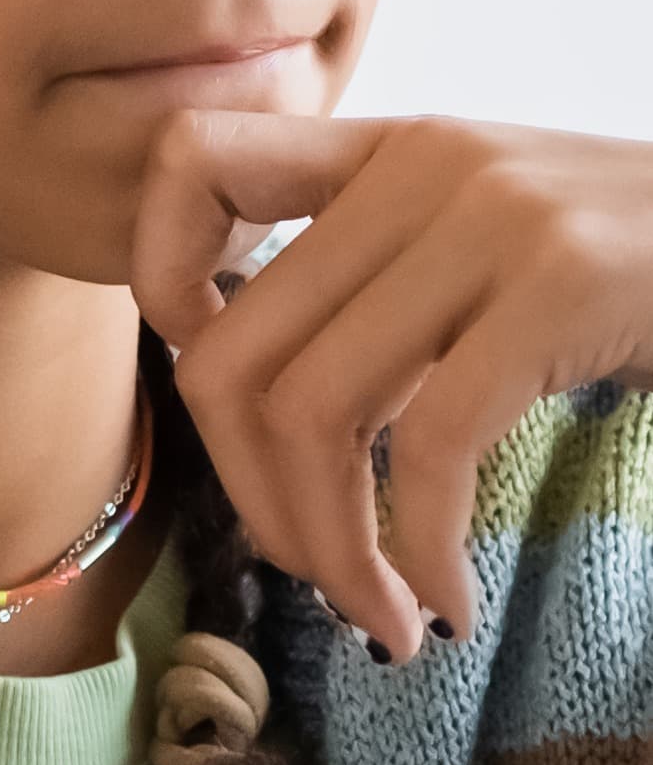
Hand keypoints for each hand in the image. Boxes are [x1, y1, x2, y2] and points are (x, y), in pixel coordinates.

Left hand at [131, 111, 652, 662]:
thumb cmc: (652, 278)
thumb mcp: (497, 243)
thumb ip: (385, 283)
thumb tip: (258, 415)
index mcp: (390, 150)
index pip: (194, 163)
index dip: (160, 279)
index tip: (221, 382)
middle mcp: (423, 167)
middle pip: (235, 352)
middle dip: (254, 498)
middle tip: (312, 577)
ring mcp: (491, 218)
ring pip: (311, 411)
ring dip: (329, 548)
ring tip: (378, 614)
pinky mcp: (562, 286)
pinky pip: (428, 445)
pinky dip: (418, 552)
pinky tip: (449, 604)